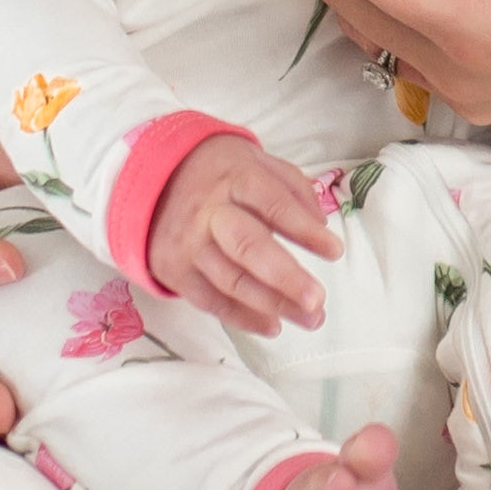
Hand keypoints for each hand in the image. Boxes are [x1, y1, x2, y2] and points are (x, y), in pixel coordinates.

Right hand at [145, 133, 344, 333]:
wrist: (155, 180)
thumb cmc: (222, 174)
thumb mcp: (259, 163)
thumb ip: (293, 189)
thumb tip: (320, 226)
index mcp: (236, 179)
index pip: (274, 205)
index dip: (304, 230)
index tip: (335, 251)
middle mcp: (209, 213)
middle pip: (248, 248)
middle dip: (285, 277)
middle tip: (317, 300)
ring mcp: (188, 245)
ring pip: (232, 281)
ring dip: (273, 305)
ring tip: (310, 319)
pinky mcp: (174, 271)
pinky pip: (210, 301)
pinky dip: (242, 318)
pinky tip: (273, 325)